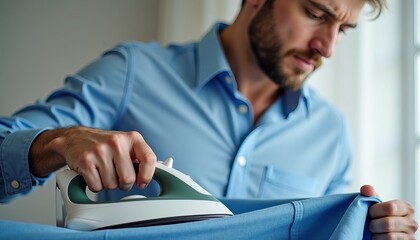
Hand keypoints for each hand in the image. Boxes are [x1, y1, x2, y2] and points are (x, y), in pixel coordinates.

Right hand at [30, 126, 155, 191]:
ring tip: (103, 171)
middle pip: (128, 179)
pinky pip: (96, 186)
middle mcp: (117, 142)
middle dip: (122, 183)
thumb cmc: (105, 144)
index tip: (142, 182)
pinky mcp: (85, 160)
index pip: (149, 159)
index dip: (147, 176)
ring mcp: (100, 151)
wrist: (75, 138)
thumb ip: (141, 157)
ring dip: (107, 184)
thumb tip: (159, 171)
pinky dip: (95, 185)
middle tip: (116, 175)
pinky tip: (92, 173)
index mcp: (132, 138)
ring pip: (111, 185)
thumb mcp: (126, 144)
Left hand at [360, 185, 417, 238]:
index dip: (375, 211)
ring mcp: (411, 236)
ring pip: (389, 236)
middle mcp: (412, 222)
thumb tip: (365, 189)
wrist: (383, 231)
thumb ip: (371, 195)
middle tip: (371, 224)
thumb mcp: (376, 204)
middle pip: (388, 223)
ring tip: (374, 231)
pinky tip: (378, 237)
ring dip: (376, 234)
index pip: (390, 208)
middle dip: (374, 224)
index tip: (370, 213)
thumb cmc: (380, 216)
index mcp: (406, 208)